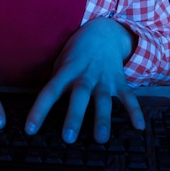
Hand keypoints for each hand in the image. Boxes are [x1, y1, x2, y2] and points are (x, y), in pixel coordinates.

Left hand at [25, 18, 144, 143]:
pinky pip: (128, 97)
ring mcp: (104, 79)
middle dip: (75, 117)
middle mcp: (86, 76)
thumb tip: (43, 105)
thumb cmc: (77, 52)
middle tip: (68, 137)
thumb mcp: (61, 61)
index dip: (39, 110)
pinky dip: (135, 111)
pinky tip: (139, 126)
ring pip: (103, 100)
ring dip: (102, 119)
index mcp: (67, 71)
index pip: (50, 91)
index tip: (30, 129)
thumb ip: (56, 81)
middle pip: (79, 96)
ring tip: (101, 138)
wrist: (103, 32)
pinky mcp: (119, 81)